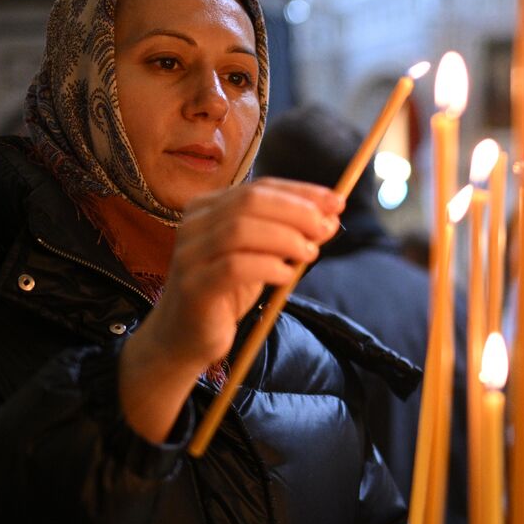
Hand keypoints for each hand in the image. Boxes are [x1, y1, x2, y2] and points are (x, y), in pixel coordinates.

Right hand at [119, 178, 341, 440]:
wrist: (186, 336)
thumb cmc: (227, 292)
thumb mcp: (261, 256)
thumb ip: (289, 235)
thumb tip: (330, 217)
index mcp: (208, 207)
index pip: (260, 187)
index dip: (301, 192)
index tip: (336, 202)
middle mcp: (193, 223)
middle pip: (250, 201)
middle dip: (297, 212)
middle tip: (326, 228)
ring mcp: (189, 253)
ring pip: (240, 229)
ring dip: (286, 238)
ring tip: (310, 253)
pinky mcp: (193, 285)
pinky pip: (234, 267)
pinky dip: (268, 266)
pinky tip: (286, 275)